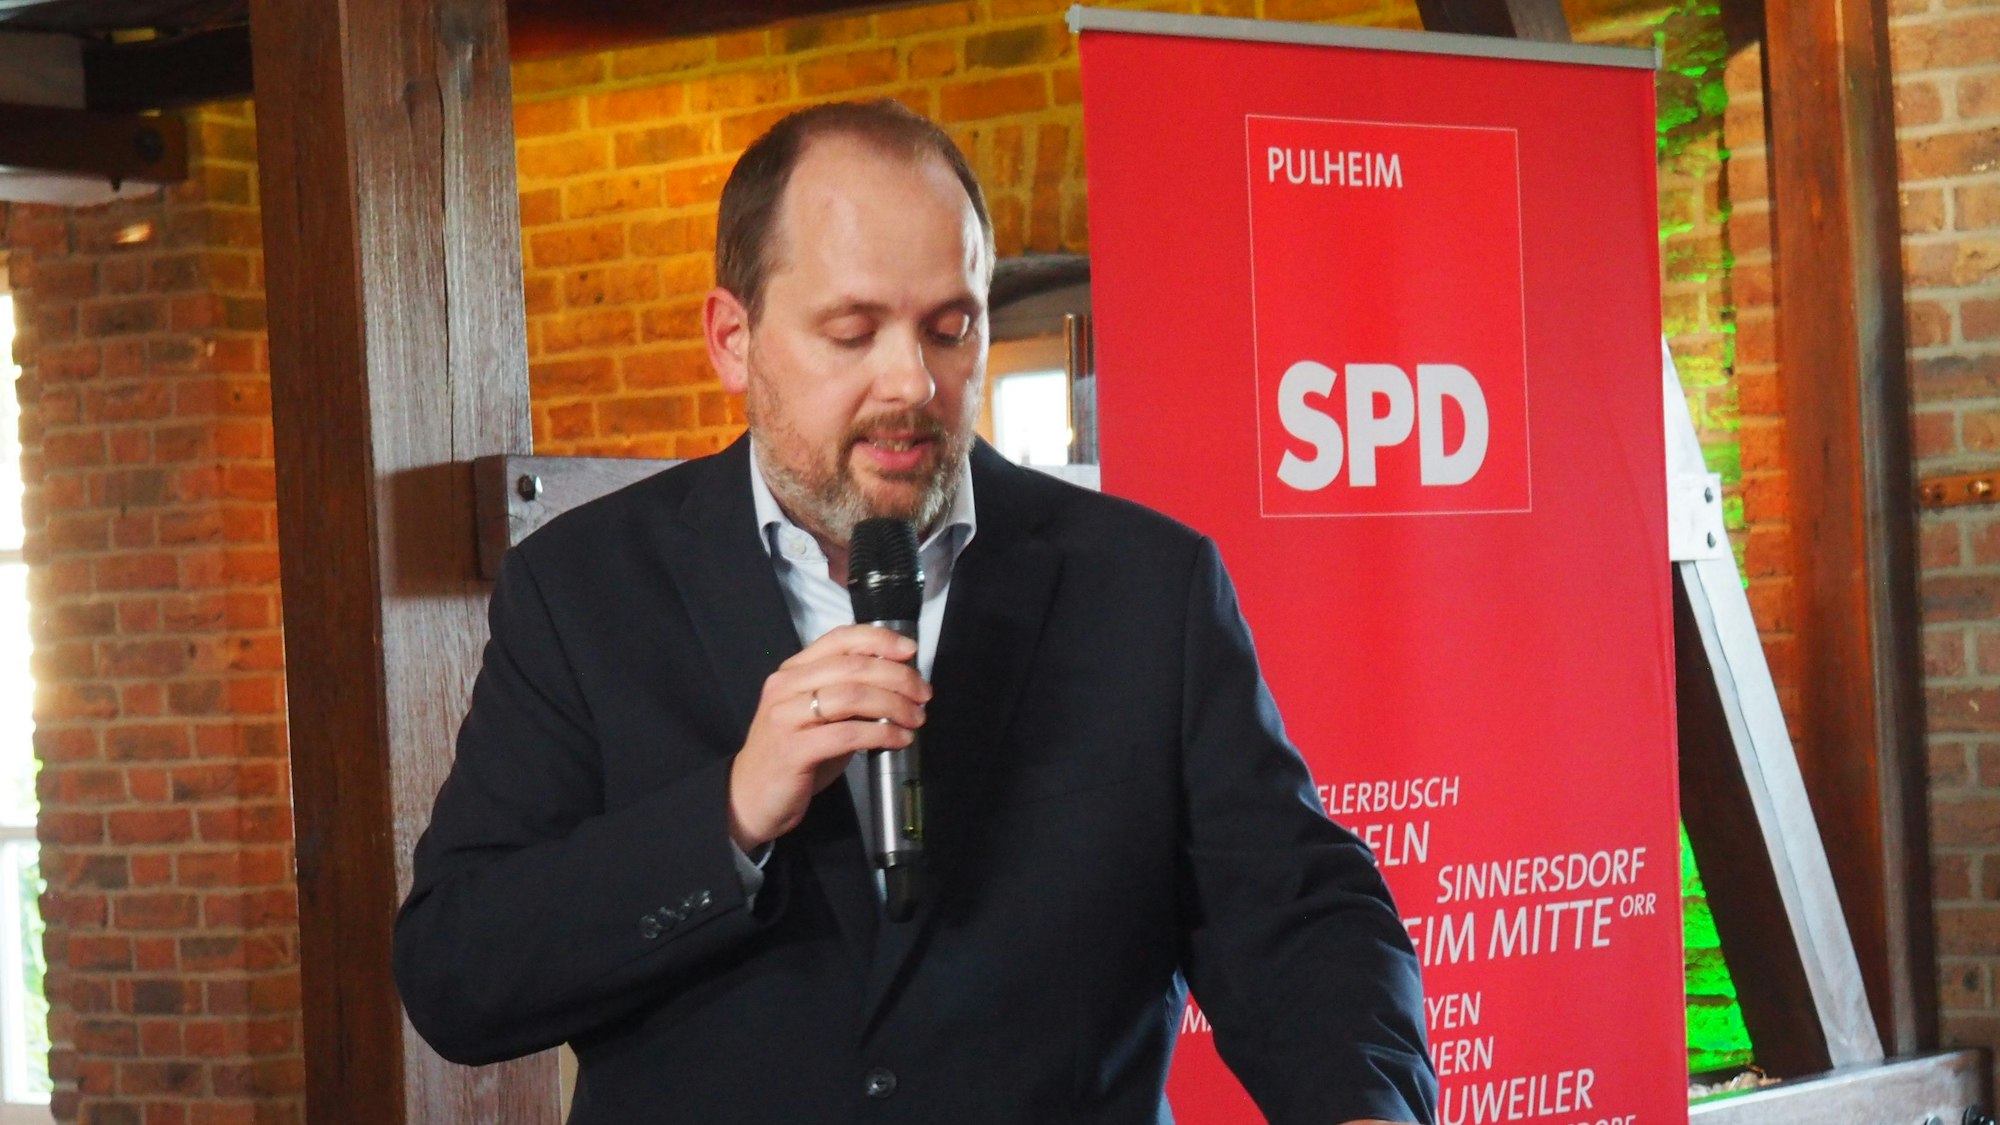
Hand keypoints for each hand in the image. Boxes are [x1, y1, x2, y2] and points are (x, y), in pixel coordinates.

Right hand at [727, 624, 929, 850]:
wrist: (749, 798)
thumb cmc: (792, 755)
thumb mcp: (819, 716)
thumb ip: (848, 695)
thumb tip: (898, 684)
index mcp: (792, 672)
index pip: (839, 639)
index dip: (880, 640)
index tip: (910, 651)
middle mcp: (785, 687)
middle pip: (853, 667)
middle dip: (898, 677)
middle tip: (923, 694)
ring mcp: (786, 717)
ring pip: (853, 696)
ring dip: (894, 705)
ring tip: (916, 718)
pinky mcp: (793, 749)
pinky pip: (848, 734)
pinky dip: (882, 734)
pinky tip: (899, 739)